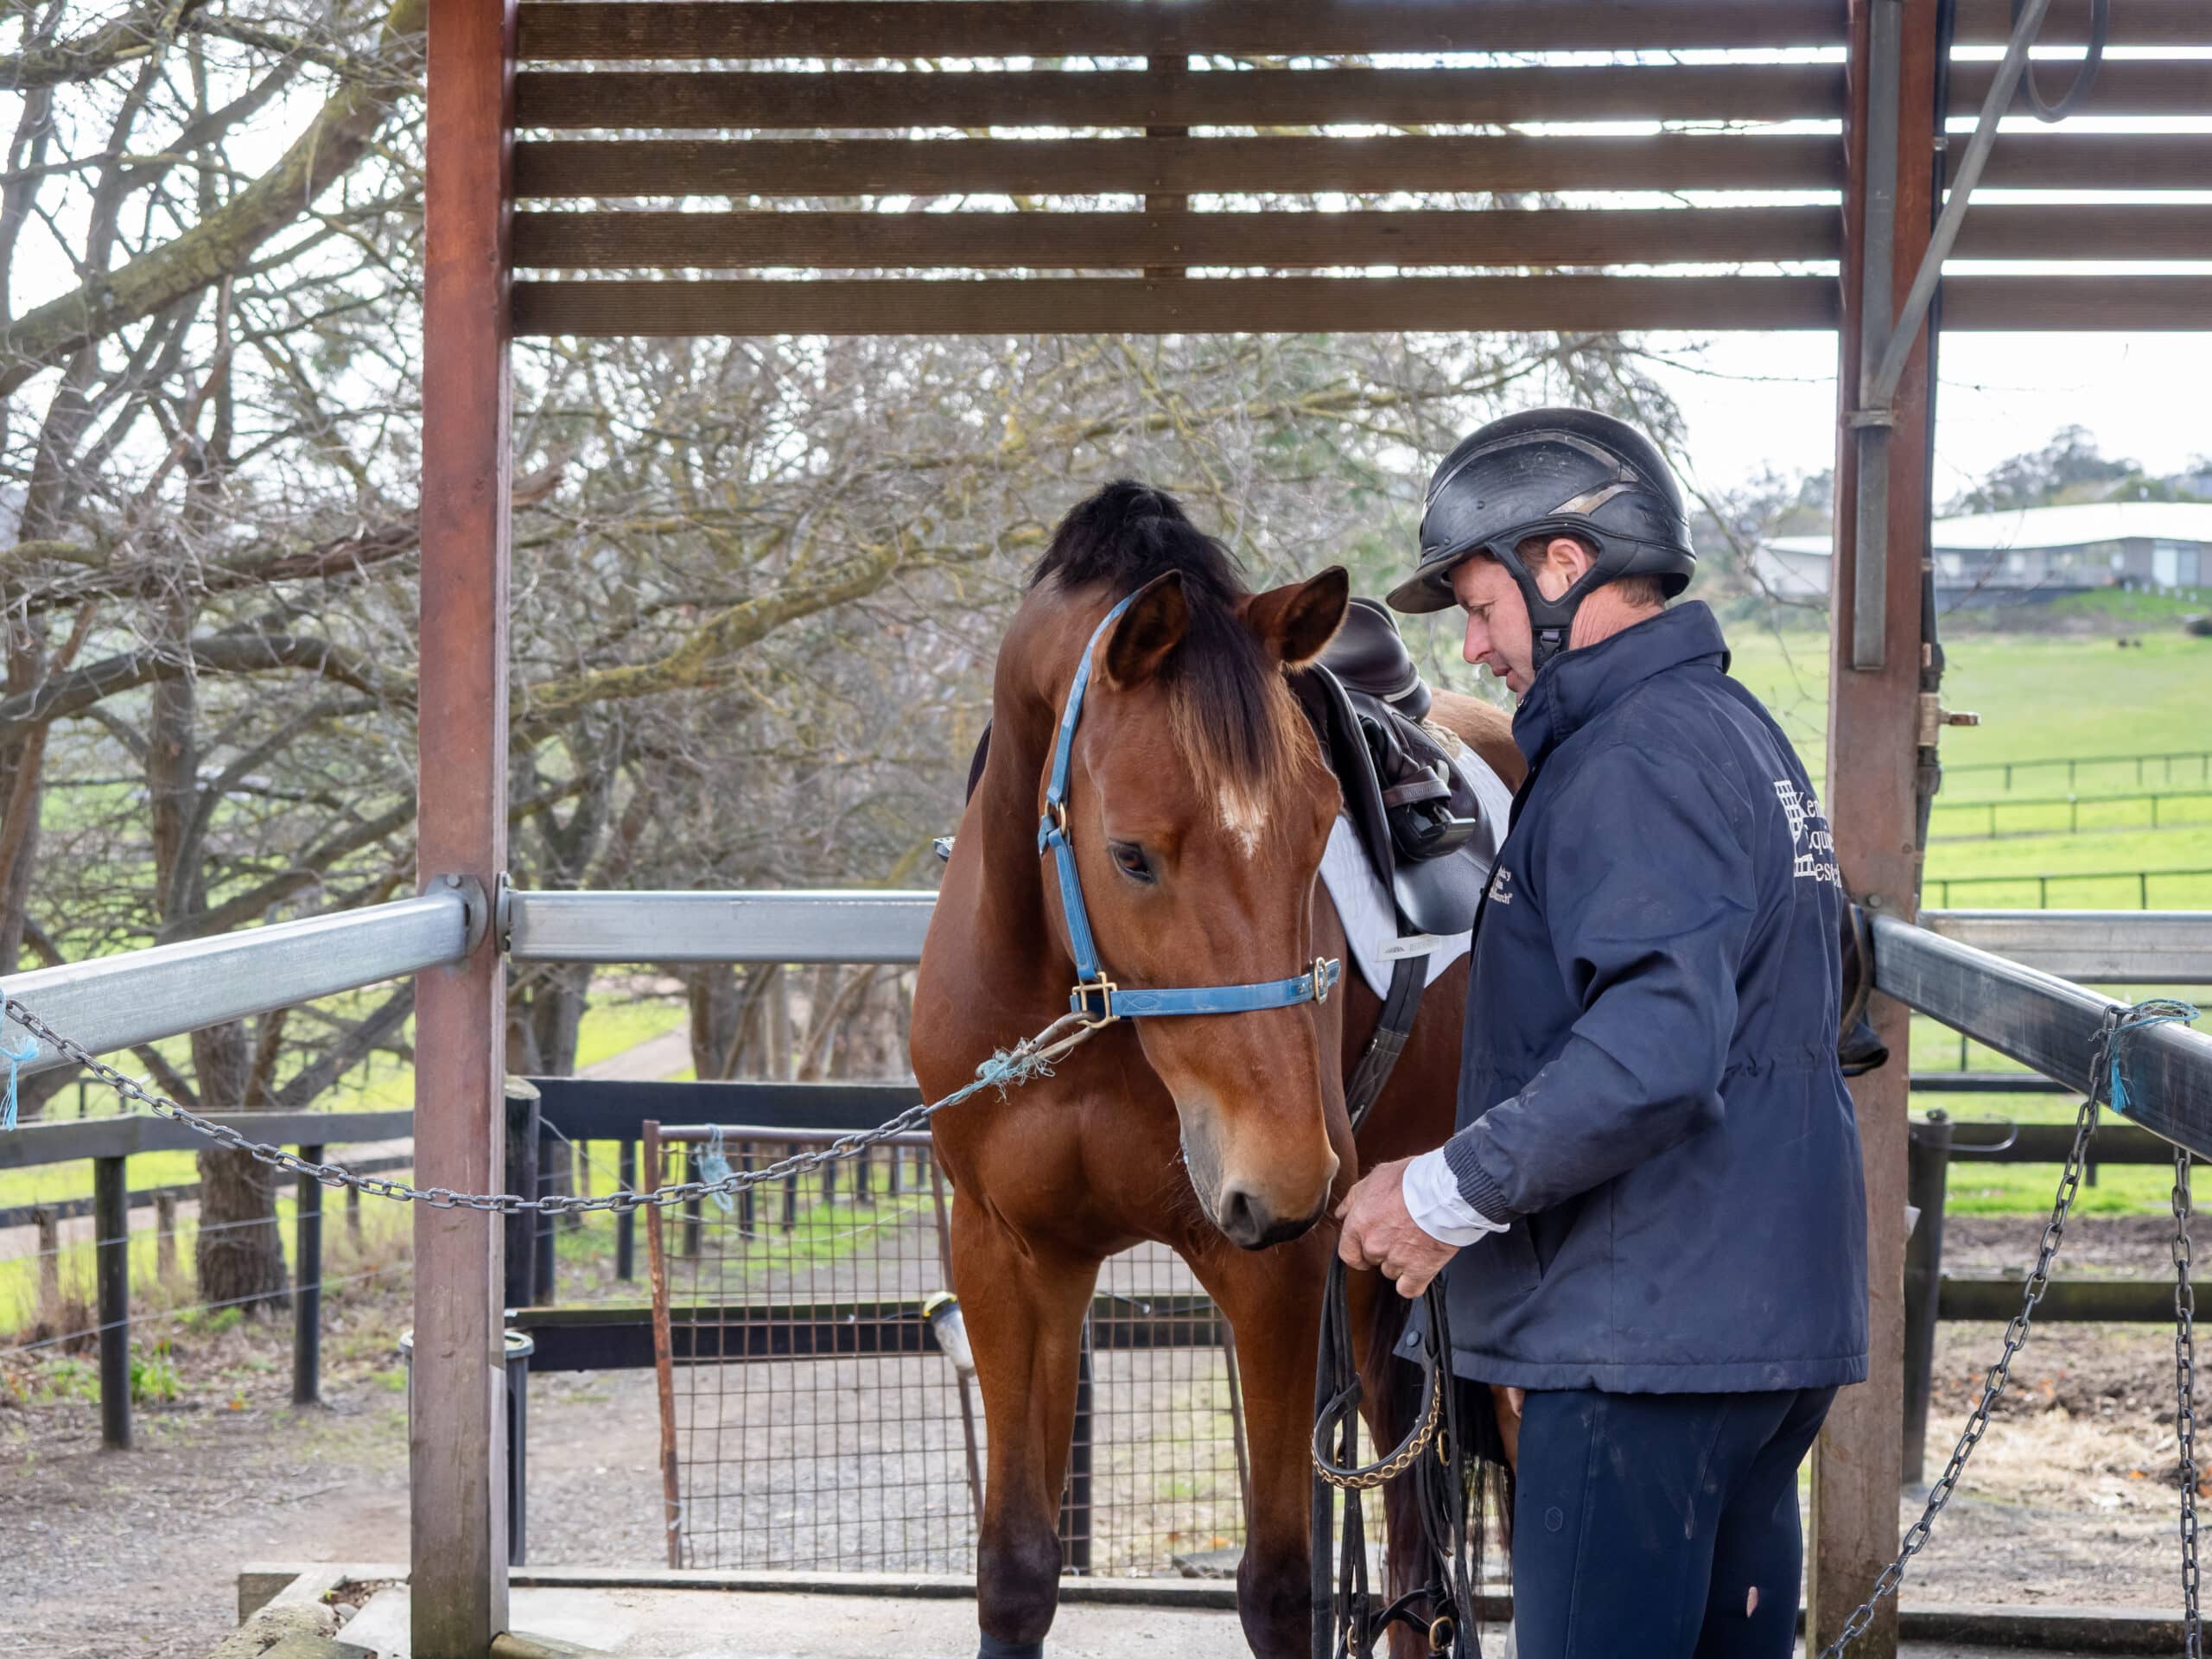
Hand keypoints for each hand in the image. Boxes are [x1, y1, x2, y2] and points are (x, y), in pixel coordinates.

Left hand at [1335, 1156, 1459, 1299]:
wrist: (1445, 1192)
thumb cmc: (1413, 1180)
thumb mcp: (1375, 1177)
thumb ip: (1354, 1199)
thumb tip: (1342, 1213)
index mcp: (1360, 1223)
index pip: (1347, 1251)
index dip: (1356, 1251)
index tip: (1364, 1249)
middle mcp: (1374, 1244)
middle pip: (1371, 1259)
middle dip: (1382, 1250)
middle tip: (1399, 1235)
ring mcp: (1396, 1259)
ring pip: (1390, 1272)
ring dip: (1399, 1263)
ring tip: (1414, 1244)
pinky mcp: (1419, 1270)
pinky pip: (1408, 1288)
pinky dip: (1412, 1282)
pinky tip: (1418, 1269)